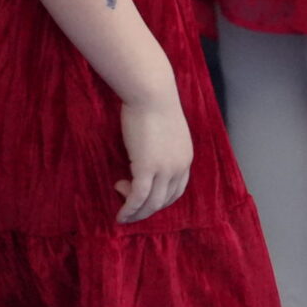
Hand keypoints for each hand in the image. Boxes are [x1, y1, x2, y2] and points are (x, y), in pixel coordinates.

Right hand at [116, 90, 194, 222]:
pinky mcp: (147, 168)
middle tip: (129, 206)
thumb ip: (161, 146)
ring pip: (152, 203)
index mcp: (186, 158)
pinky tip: (120, 213)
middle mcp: (179, 167)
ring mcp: (165, 169)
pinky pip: (138, 197)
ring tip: (123, 213)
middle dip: (147, 209)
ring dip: (137, 212)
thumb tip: (146, 153)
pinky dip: (129, 208)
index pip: (176, 190)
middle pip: (165, 200)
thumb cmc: (154, 102)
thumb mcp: (165, 129)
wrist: (151, 92)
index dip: (160, 199)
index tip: (144, 199)